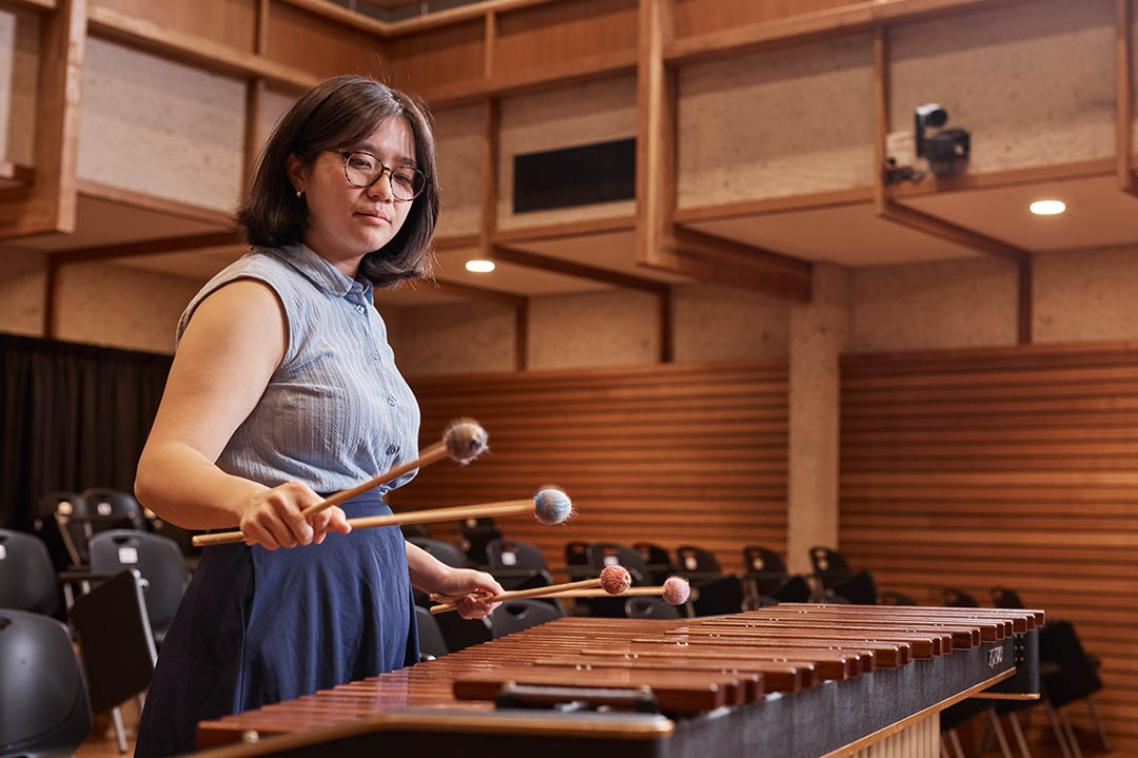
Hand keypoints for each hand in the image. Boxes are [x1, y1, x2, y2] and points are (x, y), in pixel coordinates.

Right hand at [235, 481, 351, 549]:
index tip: (319, 534)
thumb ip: (331, 515)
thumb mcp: (309, 504)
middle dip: (305, 538)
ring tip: (285, 531)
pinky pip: (272, 545)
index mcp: (298, 489)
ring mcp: (263, 510)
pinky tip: (272, 533)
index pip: (321, 513)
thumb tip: (347, 528)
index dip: (323, 529)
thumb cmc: (290, 506)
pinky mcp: (250, 524)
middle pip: (304, 533)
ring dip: (289, 542)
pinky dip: (275, 544)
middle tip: (300, 534)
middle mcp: (279, 497)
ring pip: (288, 542)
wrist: (253, 502)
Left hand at [436, 568, 504, 619]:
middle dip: (476, 607)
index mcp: (488, 584)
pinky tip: (458, 604)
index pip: (498, 599)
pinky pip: (470, 616)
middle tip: (467, 598)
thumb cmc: (455, 579)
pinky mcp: (466, 607)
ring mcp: (474, 600)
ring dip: (468, 609)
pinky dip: (463, 612)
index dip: (491, 604)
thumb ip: (491, 586)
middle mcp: (483, 593)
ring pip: (478, 614)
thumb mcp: (475, 580)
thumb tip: (502, 594)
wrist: (438, 583)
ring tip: (461, 600)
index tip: (482, 603)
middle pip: (488, 609)